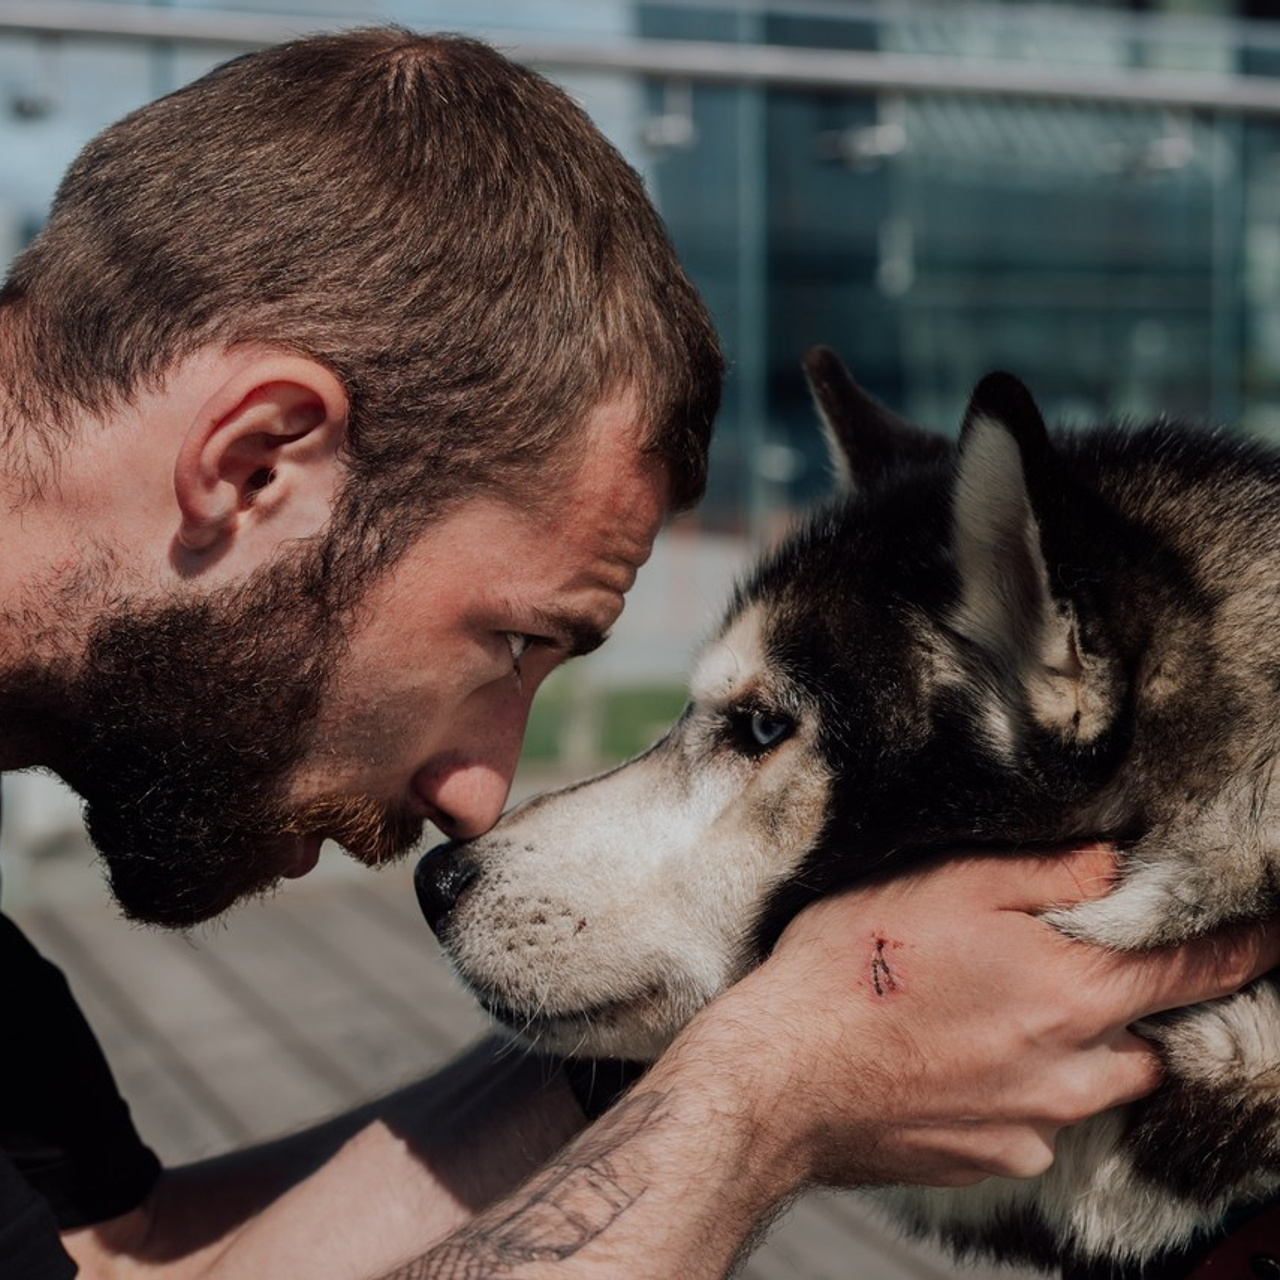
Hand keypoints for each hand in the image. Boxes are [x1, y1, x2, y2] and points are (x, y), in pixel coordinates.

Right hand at [688, 846, 1279, 1192]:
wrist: (782, 1076)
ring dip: (1075, 1055)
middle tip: (1079, 976)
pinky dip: (1018, 1096)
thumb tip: (1115, 862)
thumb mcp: (946, 882)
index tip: (1264, 938)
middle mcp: (1067, 1071)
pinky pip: (1032, 1128)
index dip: (1238, 951)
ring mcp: (1029, 1127)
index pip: (1193, 971)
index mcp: (1071, 993)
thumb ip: (1046, 872)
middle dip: (1134, 1013)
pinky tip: (955, 1062)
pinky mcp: (987, 1160)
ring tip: (1002, 1017)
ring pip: (1090, 1090)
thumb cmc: (854, 968)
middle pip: (1146, 1045)